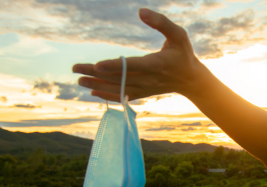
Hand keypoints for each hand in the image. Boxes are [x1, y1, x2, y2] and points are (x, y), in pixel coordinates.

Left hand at [71, 8, 206, 101]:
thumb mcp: (179, 34)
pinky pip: (123, 96)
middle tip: (75, 70)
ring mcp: (145, 88)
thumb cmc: (183, 53)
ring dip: (97, 85)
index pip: (132, 66)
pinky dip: (108, 95)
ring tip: (79, 81)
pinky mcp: (143, 93)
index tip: (97, 66)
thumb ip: (162, 22)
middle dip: (96, 75)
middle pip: (119, 78)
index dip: (114, 66)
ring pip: (118, 88)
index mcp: (157, 64)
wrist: (192, 79)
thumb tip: (141, 11)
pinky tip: (93, 92)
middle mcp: (149, 79)